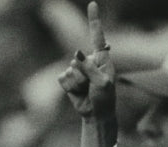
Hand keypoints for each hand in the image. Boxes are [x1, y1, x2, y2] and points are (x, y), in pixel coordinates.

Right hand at [57, 2, 114, 120]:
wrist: (96, 114)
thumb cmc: (105, 98)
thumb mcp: (103, 83)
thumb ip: (90, 68)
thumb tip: (77, 54)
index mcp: (102, 58)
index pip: (97, 36)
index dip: (94, 19)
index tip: (92, 3)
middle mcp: (88, 61)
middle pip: (77, 60)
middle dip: (82, 75)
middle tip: (91, 87)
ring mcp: (77, 70)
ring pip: (69, 71)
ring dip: (77, 83)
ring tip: (86, 91)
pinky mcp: (68, 80)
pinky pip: (62, 79)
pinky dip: (69, 88)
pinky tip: (77, 93)